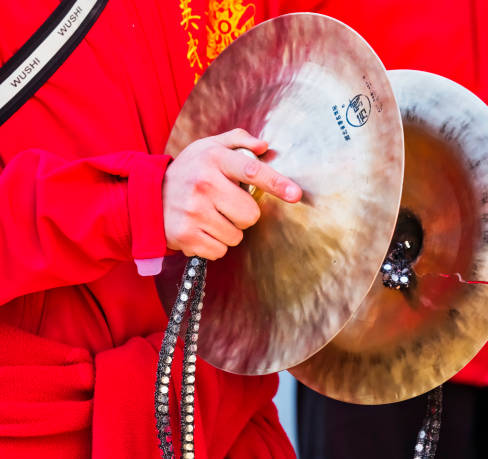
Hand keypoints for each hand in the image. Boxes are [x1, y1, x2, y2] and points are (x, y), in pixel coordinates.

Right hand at [162, 128, 301, 259]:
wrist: (146, 197)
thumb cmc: (187, 171)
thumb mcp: (208, 147)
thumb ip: (238, 141)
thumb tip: (264, 146)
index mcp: (213, 159)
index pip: (251, 171)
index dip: (277, 183)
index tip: (295, 194)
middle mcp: (203, 184)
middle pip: (250, 214)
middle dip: (244, 214)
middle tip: (227, 206)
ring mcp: (193, 212)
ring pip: (236, 236)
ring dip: (229, 230)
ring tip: (210, 217)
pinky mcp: (186, 236)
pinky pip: (220, 250)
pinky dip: (214, 245)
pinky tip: (201, 230)